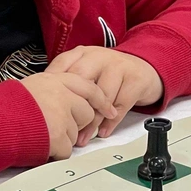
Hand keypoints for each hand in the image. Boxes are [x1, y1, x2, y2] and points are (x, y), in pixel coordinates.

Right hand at [21, 71, 117, 160]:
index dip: (101, 100)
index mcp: (54, 79)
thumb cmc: (2, 106)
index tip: (108, 109)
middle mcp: (61, 95)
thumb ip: (53, 89)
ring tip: (40, 135)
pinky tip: (40, 146)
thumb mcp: (30, 86)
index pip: (89, 87)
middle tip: (59, 129)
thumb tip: (69, 100)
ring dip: (63, 139)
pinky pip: (67, 151)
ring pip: (77, 134)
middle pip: (87, 113)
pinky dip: (55, 153)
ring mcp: (61, 115)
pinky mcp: (57, 136)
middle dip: (77, 124)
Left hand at [45, 46, 163, 144]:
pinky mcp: (135, 80)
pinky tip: (103, 131)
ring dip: (91, 121)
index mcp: (83, 53)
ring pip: (101, 96)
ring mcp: (119, 67)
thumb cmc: (111, 75)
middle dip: (73, 108)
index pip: (61, 67)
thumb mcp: (89, 71)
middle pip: (81, 82)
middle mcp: (99, 57)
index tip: (49, 111)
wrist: (144, 70)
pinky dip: (110, 122)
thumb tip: (45, 104)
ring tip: (83, 136)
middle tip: (66, 127)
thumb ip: (70, 81)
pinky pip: (120, 105)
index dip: (54, 89)